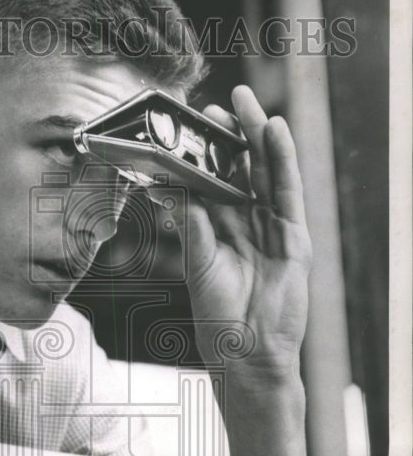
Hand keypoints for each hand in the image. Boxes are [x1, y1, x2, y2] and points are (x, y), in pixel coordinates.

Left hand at [163, 85, 311, 382]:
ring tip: (246, 103)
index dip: (204, 152)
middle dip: (231, 136)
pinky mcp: (294, 237)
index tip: (191, 122)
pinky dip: (284, 161)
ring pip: (265, 175)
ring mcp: (272, 228)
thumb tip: (161, 186)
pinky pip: (289, 192)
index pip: (212, 181)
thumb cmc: (219, 317)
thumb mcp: (199, 265)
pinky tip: (276, 132)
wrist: (250, 353)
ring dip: (257, 138)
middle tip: (218, 102)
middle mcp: (245, 224)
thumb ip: (189, 224)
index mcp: (218, 229)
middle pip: (240, 170)